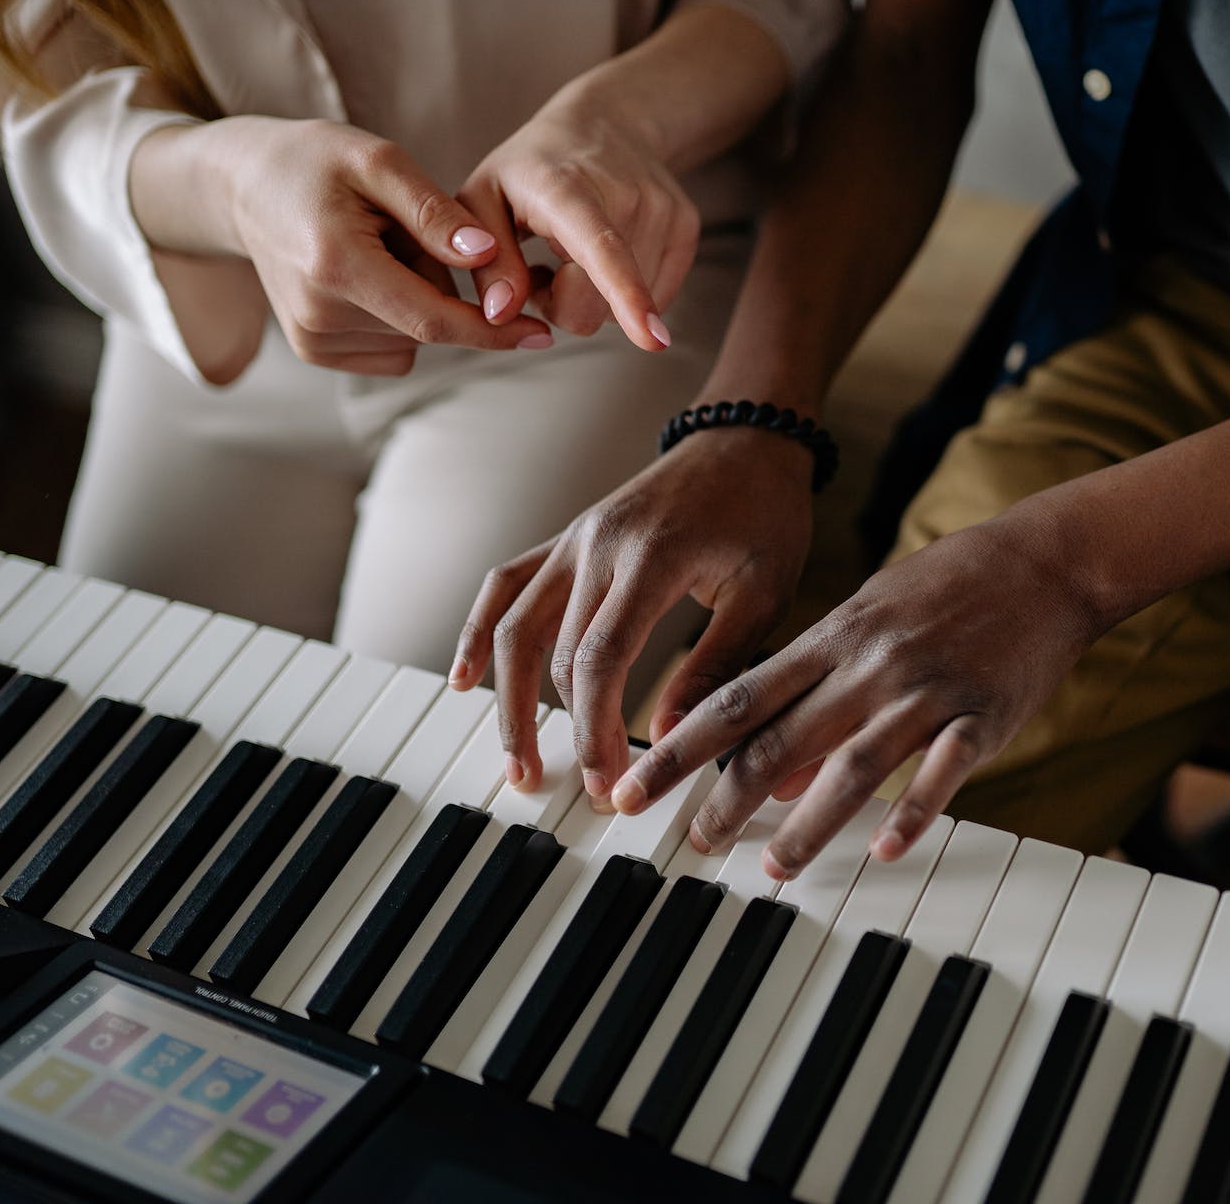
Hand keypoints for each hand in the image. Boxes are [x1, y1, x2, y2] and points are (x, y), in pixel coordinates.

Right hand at [217, 118, 552, 374]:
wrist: (242, 187)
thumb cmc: (315, 162)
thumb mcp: (378, 161)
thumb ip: (435, 212)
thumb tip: (490, 257)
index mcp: (336, 266)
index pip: (434, 319)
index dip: (494, 331)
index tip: (542, 334)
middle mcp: (319, 315)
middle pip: (429, 323)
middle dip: (446, 286)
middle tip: (407, 231)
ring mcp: (313, 340)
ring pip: (414, 336)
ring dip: (418, 298)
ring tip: (376, 247)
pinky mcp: (314, 352)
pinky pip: (393, 344)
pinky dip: (398, 314)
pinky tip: (367, 273)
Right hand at [450, 427, 815, 795]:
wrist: (747, 440)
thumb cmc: (765, 514)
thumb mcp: (763, 594)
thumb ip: (716, 667)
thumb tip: (671, 741)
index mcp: (651, 557)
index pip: (599, 658)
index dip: (594, 728)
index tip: (606, 780)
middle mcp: (597, 544)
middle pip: (557, 653)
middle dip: (566, 730)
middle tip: (587, 788)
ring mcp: (574, 538)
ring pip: (515, 625)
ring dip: (508, 699)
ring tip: (517, 760)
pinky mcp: (568, 539)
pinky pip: (507, 585)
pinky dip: (479, 631)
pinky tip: (465, 678)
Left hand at [459, 80, 696, 352]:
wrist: (607, 122)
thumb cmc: (530, 170)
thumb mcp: (482, 200)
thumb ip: (488, 262)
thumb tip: (503, 314)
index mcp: (568, 190)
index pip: (603, 251)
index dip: (626, 296)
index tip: (651, 338)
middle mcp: (628, 197)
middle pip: (600, 307)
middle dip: (564, 305)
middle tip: (543, 266)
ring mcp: (665, 211)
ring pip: (628, 309)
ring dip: (595, 297)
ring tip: (576, 252)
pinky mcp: (687, 228)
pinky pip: (657, 298)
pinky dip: (626, 293)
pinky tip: (605, 257)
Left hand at [608, 506, 1110, 880]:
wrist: (1043, 559)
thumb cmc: (948, 589)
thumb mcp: (867, 624)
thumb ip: (815, 694)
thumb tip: (772, 778)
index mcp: (831, 639)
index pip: (736, 699)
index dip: (678, 748)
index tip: (633, 787)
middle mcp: (867, 665)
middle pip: (781, 739)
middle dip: (726, 798)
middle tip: (693, 846)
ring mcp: (924, 690)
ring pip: (853, 764)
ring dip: (810, 823)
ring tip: (776, 869)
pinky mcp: (982, 713)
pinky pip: (943, 768)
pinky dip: (915, 810)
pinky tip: (889, 850)